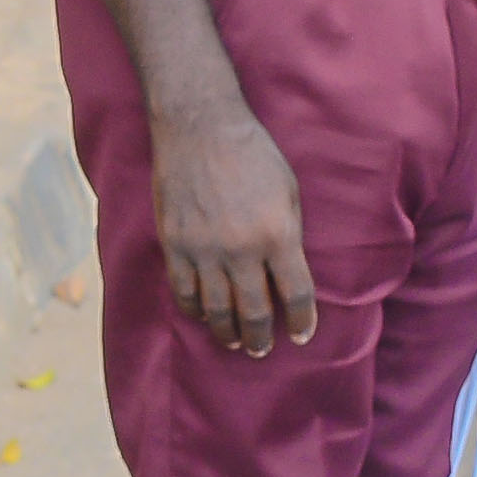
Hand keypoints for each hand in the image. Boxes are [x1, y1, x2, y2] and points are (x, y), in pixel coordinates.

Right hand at [154, 99, 317, 359]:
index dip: (301, 322)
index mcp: (278, 234)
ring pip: (216, 309)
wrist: (200, 127)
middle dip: (261, 338)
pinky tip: (203, 314)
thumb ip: (289, 235)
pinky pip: (183, 291)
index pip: (296, 295)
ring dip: (227, 332)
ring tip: (234, 342)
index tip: (301, 335)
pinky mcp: (174, 243)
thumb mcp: (288, 192)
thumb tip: (286, 275)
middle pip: (254, 312)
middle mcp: (241, 248)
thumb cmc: (253, 154)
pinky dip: (195, 309)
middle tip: (262, 349)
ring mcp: (204, 248)